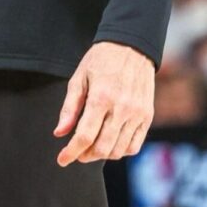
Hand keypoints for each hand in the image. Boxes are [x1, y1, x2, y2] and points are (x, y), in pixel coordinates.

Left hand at [53, 41, 154, 165]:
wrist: (132, 46)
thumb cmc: (101, 60)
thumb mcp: (79, 77)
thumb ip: (70, 107)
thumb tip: (59, 133)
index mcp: (101, 97)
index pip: (85, 136)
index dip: (71, 152)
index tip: (62, 159)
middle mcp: (122, 108)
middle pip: (102, 148)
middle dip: (85, 156)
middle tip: (76, 152)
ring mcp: (137, 114)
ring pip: (118, 150)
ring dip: (102, 155)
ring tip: (91, 147)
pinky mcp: (147, 116)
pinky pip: (134, 145)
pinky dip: (121, 151)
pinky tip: (110, 143)